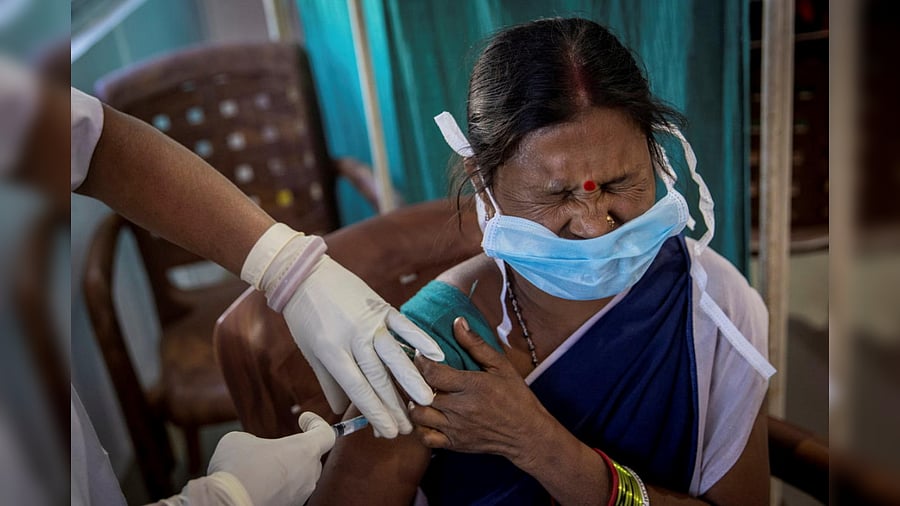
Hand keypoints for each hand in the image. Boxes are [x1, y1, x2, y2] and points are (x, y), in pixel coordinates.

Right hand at [206, 412, 335, 505]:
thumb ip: (255, 440)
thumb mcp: (240, 439)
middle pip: (312, 458)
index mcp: (304, 450)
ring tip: (260, 469)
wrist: (227, 503)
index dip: (317, 424)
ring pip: (299, 478)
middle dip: (295, 451)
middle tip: (276, 447)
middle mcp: (308, 474)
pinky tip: (257, 485)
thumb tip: (252, 448)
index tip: (304, 419)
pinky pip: (287, 494)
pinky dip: (276, 488)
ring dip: (285, 471)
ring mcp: (299, 495)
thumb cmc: (237, 471)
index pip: (327, 434)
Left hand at [241, 225, 445, 438]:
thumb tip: (341, 410)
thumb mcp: (311, 352)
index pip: (358, 389)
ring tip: (427, 400)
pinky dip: (422, 340)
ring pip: (395, 355)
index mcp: (332, 351)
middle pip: (379, 377)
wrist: (304, 275)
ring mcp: (369, 321)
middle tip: (410, 427)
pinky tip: (436, 356)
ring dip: (413, 379)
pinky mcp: (381, 306)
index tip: (388, 431)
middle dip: (395, 405)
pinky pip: (405, 325)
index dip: (375, 412)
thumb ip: (330, 382)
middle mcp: (353, 338)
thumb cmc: (306, 317)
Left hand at [409, 317, 558, 465]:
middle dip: (411, 381)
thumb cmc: (516, 397)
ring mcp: (456, 429)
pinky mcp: (454, 444)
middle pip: (420, 394)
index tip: (419, 355)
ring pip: (418, 416)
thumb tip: (458, 322)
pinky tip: (426, 416)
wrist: (527, 434)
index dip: (420, 361)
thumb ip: (477, 345)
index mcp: (472, 386)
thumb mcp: (502, 366)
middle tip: (411, 373)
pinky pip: (426, 438)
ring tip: (418, 394)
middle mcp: (460, 409)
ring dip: (414, 404)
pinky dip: (420, 427)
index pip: (432, 373)